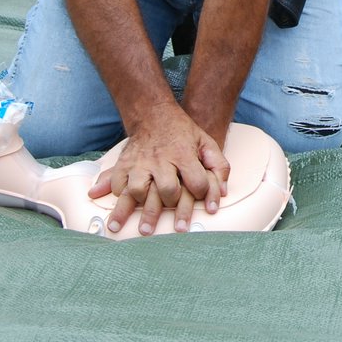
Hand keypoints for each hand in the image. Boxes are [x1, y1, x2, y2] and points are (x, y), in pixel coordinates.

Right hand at [88, 103, 230, 234]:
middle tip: (172, 226)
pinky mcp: (124, 163)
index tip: (204, 204)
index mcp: (184, 154)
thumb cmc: (183, 133)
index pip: (196, 181)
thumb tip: (223, 193)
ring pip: (137, 190)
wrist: (154, 114)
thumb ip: (219, 166)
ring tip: (129, 227)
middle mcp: (161, 160)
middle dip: (170, 208)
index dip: (202, 194)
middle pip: (167, 190)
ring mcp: (140, 162)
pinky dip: (119, 195)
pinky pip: (118, 182)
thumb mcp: (206, 143)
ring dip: (135, 208)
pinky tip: (121, 205)